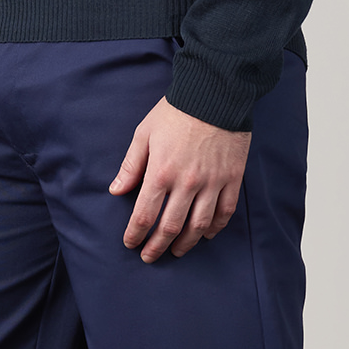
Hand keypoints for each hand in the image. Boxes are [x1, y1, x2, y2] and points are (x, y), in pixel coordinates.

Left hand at [109, 96, 250, 262]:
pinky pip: (224, 213)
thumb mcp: (145, 132)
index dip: (135, 235)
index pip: (144, 216)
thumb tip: (116, 190)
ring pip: (198, 227)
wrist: (215, 92)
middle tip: (149, 256)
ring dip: (185, 244)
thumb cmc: (176, 110)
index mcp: (161, 172)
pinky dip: (214, 228)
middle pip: (170, 228)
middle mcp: (187, 183)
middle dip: (157, 247)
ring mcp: (212, 183)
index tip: (130, 243)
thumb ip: (131, 164)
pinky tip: (206, 234)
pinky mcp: (232, 179)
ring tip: (176, 251)